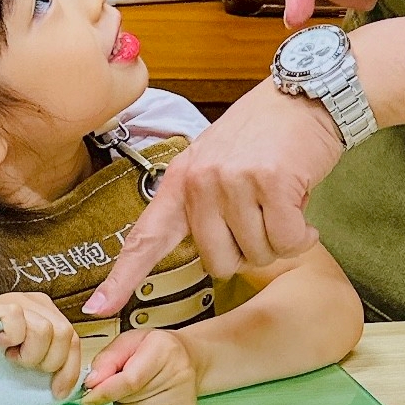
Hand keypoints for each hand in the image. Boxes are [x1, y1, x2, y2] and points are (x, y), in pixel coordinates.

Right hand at [0, 290, 82, 399]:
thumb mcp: (23, 357)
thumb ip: (45, 359)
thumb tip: (68, 385)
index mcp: (47, 314)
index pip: (73, 339)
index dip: (70, 369)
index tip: (58, 391)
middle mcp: (36, 303)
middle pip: (65, 334)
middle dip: (46, 361)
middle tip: (21, 364)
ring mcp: (18, 300)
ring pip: (46, 331)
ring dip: (27, 353)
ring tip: (8, 354)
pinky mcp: (0, 304)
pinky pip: (19, 324)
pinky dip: (10, 341)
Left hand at [81, 329, 197, 404]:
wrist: (190, 358)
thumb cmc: (154, 348)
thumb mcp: (128, 342)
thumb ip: (107, 359)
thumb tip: (91, 383)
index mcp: (163, 349)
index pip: (130, 380)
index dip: (105, 391)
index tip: (88, 398)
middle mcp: (179, 373)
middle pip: (128, 399)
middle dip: (117, 394)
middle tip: (127, 380)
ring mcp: (184, 396)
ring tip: (141, 388)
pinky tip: (150, 400)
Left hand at [83, 77, 344, 315]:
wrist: (305, 96)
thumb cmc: (265, 134)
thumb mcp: (216, 161)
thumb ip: (201, 202)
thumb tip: (203, 250)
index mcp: (181, 180)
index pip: (146, 237)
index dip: (121, 277)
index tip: (98, 308)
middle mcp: (201, 181)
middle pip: (218, 263)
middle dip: (247, 251)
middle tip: (262, 216)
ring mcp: (234, 181)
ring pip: (257, 255)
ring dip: (279, 239)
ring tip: (282, 202)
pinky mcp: (271, 182)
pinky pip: (287, 241)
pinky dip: (302, 235)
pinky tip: (302, 209)